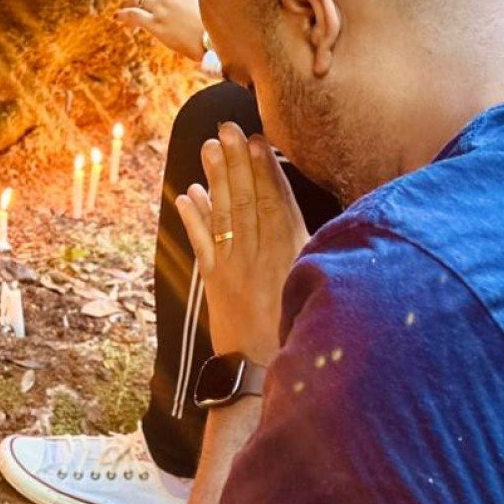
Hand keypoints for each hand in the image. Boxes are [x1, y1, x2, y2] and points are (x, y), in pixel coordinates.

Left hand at [116, 0, 205, 62]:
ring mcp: (159, 7)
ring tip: (124, 9)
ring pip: (137, 0)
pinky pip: (132, 15)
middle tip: (136, 3)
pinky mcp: (154, 24)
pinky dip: (122, 15)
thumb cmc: (214, 18)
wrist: (214, 38)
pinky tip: (117, 17)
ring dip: (129, 4)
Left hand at [175, 123, 308, 365]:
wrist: (266, 375)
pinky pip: (202, 244)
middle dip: (237, 162)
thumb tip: (306, 219)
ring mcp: (235, 268)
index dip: (266, 169)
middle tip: (226, 129)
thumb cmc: (300, 329)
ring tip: (208, 149)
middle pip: (249, 200)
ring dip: (216, 180)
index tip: (258, 141)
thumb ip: (310, 250)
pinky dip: (194, 218)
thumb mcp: (314, 283)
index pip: (277, 202)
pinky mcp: (215, 284)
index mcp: (292, 253)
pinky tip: (188, 195)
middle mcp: (262, 256)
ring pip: (225, 215)